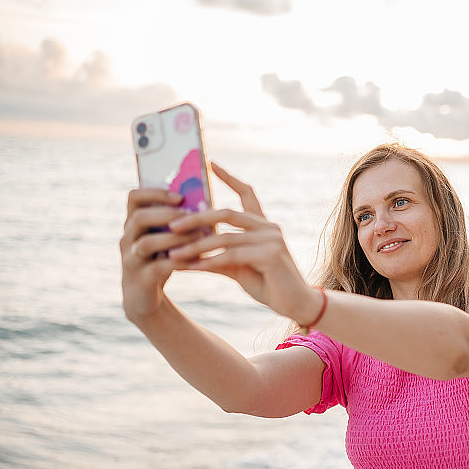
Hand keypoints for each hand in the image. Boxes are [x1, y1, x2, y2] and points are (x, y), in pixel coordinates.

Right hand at [119, 189, 201, 322]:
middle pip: (139, 218)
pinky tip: (198, 259)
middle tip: (193, 216)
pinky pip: (158, 267)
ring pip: (146, 243)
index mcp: (133, 223)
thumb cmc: (160, 260)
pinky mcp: (140, 278)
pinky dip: (180, 261)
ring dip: (175, 238)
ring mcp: (131, 259)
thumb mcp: (165, 239)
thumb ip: (177, 223)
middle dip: (168, 214)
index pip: (134, 197)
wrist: (144, 298)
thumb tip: (204, 204)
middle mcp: (127, 238)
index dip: (155, 193)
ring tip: (200, 236)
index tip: (180, 196)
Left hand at [166, 163, 317, 321]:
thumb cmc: (269, 285)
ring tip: (173, 253)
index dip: (229, 178)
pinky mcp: (270, 255)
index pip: (247, 193)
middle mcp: (268, 227)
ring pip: (224, 237)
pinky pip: (231, 256)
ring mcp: (271, 239)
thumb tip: (187, 253)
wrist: (296, 304)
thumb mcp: (239, 268)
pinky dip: (209, 261)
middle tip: (171, 225)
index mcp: (263, 225)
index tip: (211, 164)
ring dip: (195, 247)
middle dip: (196, 218)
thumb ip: (218, 256)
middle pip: (226, 213)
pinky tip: (192, 267)